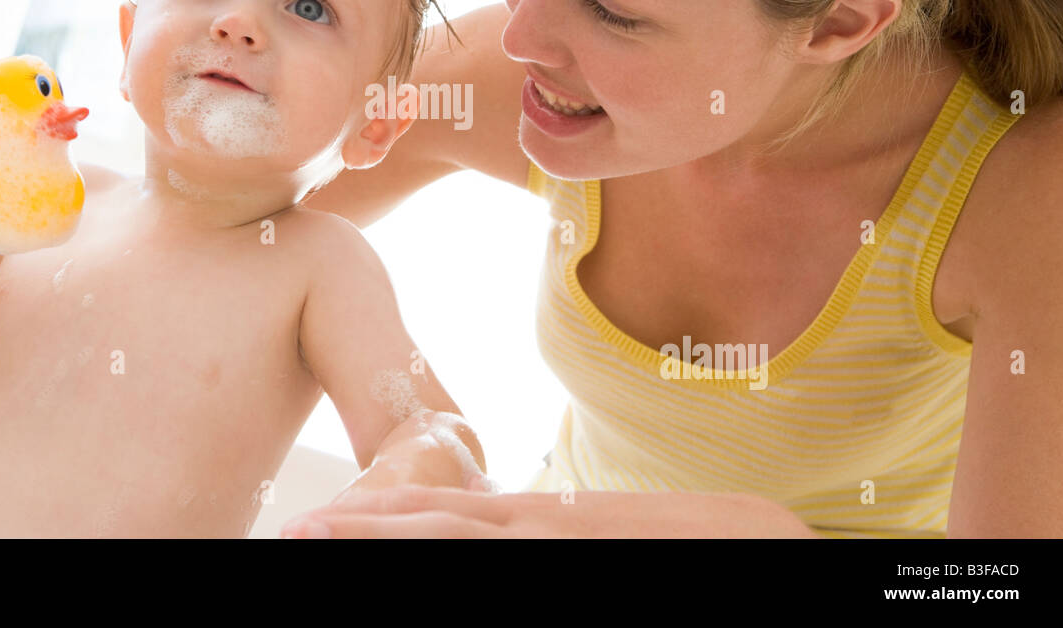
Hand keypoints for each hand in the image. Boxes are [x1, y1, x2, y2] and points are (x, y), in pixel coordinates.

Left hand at [281, 480, 818, 537]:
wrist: (768, 539)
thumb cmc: (698, 546)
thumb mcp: (613, 543)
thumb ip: (561, 537)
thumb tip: (523, 534)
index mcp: (547, 519)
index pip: (452, 512)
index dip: (385, 516)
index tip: (327, 522)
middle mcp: (545, 522)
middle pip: (436, 517)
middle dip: (361, 526)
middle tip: (294, 530)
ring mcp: (562, 537)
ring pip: (457, 532)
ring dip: (383, 534)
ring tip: (315, 534)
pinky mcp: (584, 549)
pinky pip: (500, 549)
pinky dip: (447, 548)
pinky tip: (399, 542)